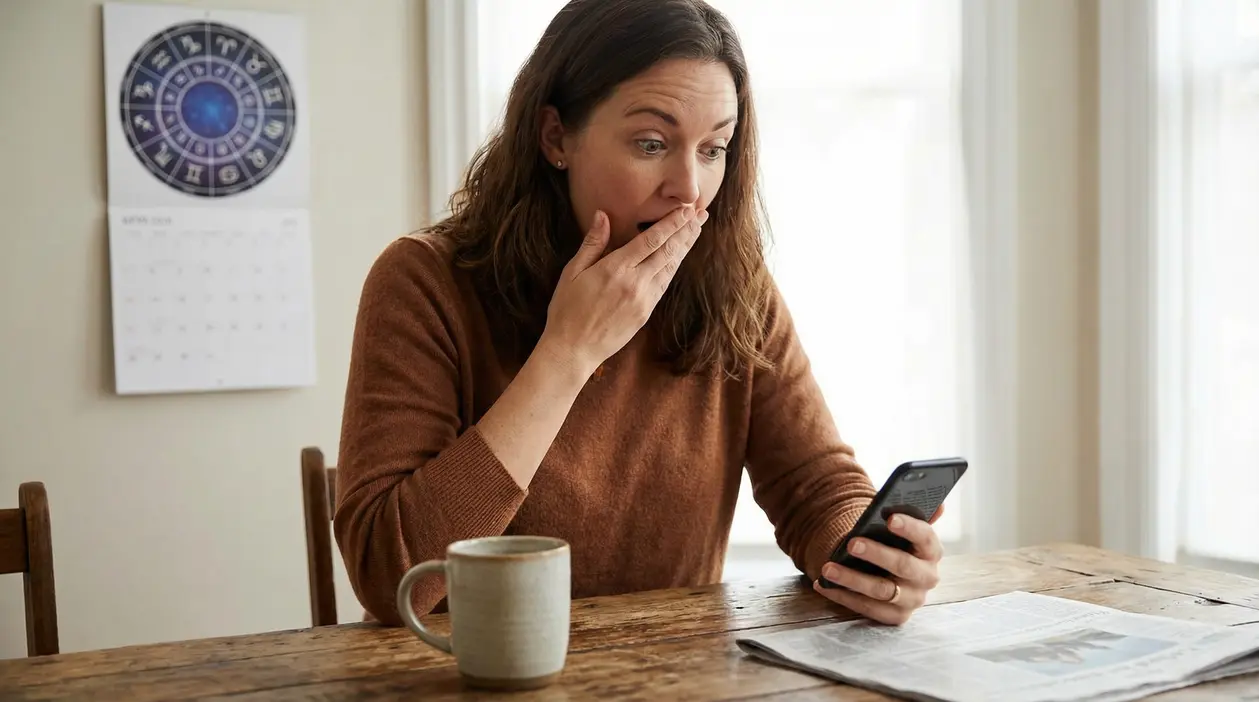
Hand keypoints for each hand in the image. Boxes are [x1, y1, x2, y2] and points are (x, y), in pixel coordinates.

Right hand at [538, 205, 707, 375]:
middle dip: (686, 231)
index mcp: (615, 269)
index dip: (672, 223)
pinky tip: (678, 257)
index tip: (686, 209)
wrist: (573, 349)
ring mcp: (644, 300)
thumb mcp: (572, 272)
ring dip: (685, 247)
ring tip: (696, 230)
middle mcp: (635, 283)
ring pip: (670, 268)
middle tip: (701, 214)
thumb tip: (603, 215)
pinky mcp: (646, 313)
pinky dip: (673, 267)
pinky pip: (664, 284)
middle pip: (668, 251)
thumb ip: (592, 243)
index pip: (652, 240)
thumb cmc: (566, 309)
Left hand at [812, 505, 944, 625]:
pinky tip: (824, 585)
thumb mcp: (903, 529)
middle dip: (876, 554)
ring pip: (882, 590)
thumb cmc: (895, 544)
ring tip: (828, 568)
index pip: (925, 537)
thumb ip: (914, 514)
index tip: (890, 518)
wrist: (891, 573)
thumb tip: (938, 504)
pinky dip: (844, 597)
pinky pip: (869, 608)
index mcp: (931, 550)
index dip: (909, 527)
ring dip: (852, 579)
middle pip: (903, 565)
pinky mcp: (896, 616)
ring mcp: (913, 599)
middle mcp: (927, 577)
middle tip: (851, 544)